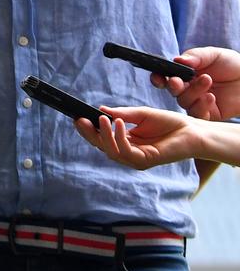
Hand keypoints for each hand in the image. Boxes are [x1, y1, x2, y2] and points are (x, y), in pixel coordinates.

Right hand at [74, 106, 202, 169]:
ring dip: (103, 135)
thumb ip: (121, 113)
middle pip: (102, 146)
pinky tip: (118, 123)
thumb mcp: (141, 114)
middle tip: (80, 120)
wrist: (192, 130)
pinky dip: (119, 137)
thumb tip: (101, 109)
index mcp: (126, 141)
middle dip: (89, 134)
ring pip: (111, 151)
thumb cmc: (170, 123)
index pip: (102, 138)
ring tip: (100, 118)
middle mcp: (129, 152)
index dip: (90, 129)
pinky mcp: (145, 161)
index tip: (78, 117)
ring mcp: (136, 159)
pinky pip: (126, 151)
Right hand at [153, 47, 239, 119]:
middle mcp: (189, 89)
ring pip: (184, 102)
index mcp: (185, 74)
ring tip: (207, 80)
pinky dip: (201, 106)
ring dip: (192, 92)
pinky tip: (210, 97)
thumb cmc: (233, 64)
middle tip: (177, 81)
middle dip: (172, 86)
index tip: (158, 77)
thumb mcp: (213, 55)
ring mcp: (198, 102)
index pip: (166, 77)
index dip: (158, 78)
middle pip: (173, 91)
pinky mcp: (209, 114)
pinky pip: (198, 114)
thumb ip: (195, 56)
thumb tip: (177, 59)